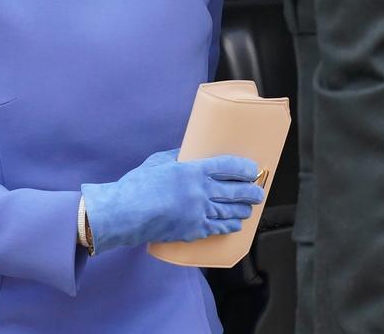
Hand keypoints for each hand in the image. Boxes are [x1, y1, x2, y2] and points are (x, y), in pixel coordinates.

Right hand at [81, 149, 264, 253]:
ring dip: (244, 209)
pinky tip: (235, 224)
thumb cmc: (138, 185)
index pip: (228, 167)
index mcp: (193, 171)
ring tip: (250, 207)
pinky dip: (229, 226)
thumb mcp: (158, 161)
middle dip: (251, 191)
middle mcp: (200, 192)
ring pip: (230, 211)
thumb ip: (177, 156)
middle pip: (235, 191)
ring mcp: (198, 213)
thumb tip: (189, 152)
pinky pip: (218, 228)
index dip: (244, 168)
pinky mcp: (192, 230)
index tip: (253, 169)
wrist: (125, 213)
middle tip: (258, 191)